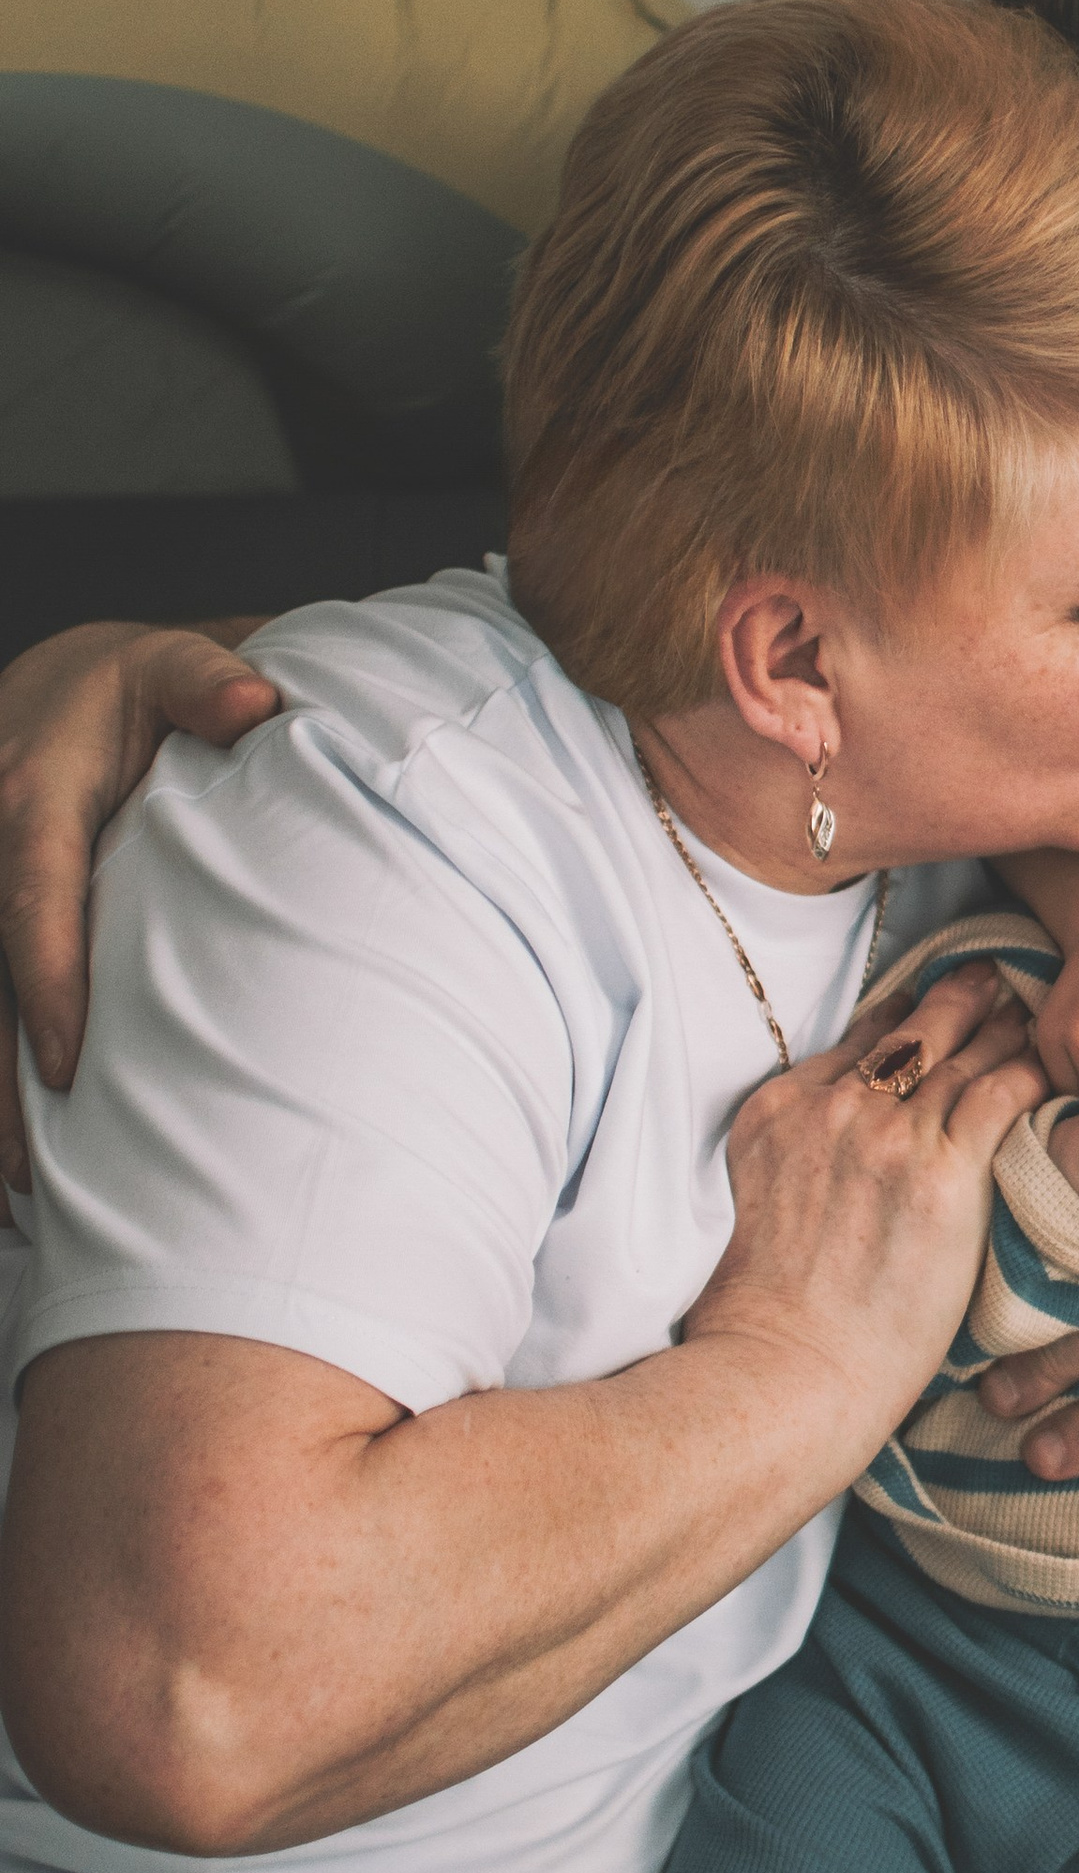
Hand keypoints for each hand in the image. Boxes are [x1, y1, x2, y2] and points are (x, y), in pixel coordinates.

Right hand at [0, 619, 277, 1185]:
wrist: (58, 687)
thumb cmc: (134, 689)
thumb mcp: (170, 667)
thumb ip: (210, 680)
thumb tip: (259, 702)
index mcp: (29, 797)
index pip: (30, 898)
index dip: (43, 980)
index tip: (62, 1064)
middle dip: (2, 1084)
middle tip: (33, 1186)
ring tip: (21, 1205)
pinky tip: (18, 1162)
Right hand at [685, 966, 1044, 1448]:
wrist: (785, 1370)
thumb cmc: (772, 1318)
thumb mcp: (758, 1208)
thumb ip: (798, 1161)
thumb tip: (840, 1162)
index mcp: (778, 1113)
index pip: (856, 1040)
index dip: (902, 1012)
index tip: (930, 1000)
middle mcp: (831, 1109)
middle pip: (911, 1031)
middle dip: (957, 998)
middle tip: (990, 975)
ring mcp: (886, 1135)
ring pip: (961, 1055)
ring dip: (1001, 1026)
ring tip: (1030, 1006)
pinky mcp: (939, 1171)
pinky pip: (999, 1096)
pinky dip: (1028, 1073)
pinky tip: (1050, 1065)